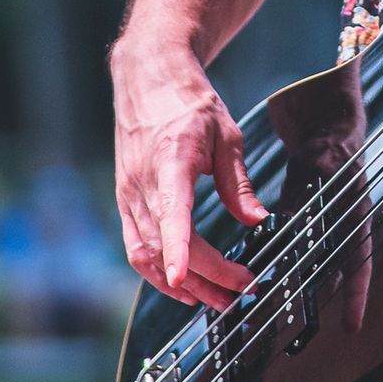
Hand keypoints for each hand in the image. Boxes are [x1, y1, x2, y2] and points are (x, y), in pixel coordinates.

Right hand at [112, 37, 265, 310]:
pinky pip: (136, 247)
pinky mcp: (126, 201)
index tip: (184, 278)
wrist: (149, 79)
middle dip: (206, 276)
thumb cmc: (189, 103)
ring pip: (147, 255)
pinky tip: (184, 286)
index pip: (171, 213)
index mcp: (169, 162)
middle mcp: (142, 184)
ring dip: (182, 284)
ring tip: (218, 301)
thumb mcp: (226, 135)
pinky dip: (159, 272)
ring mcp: (129, 195)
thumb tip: (257, 221)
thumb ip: (238, 182)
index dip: (177, 249)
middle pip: (167, 244)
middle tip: (243, 291)